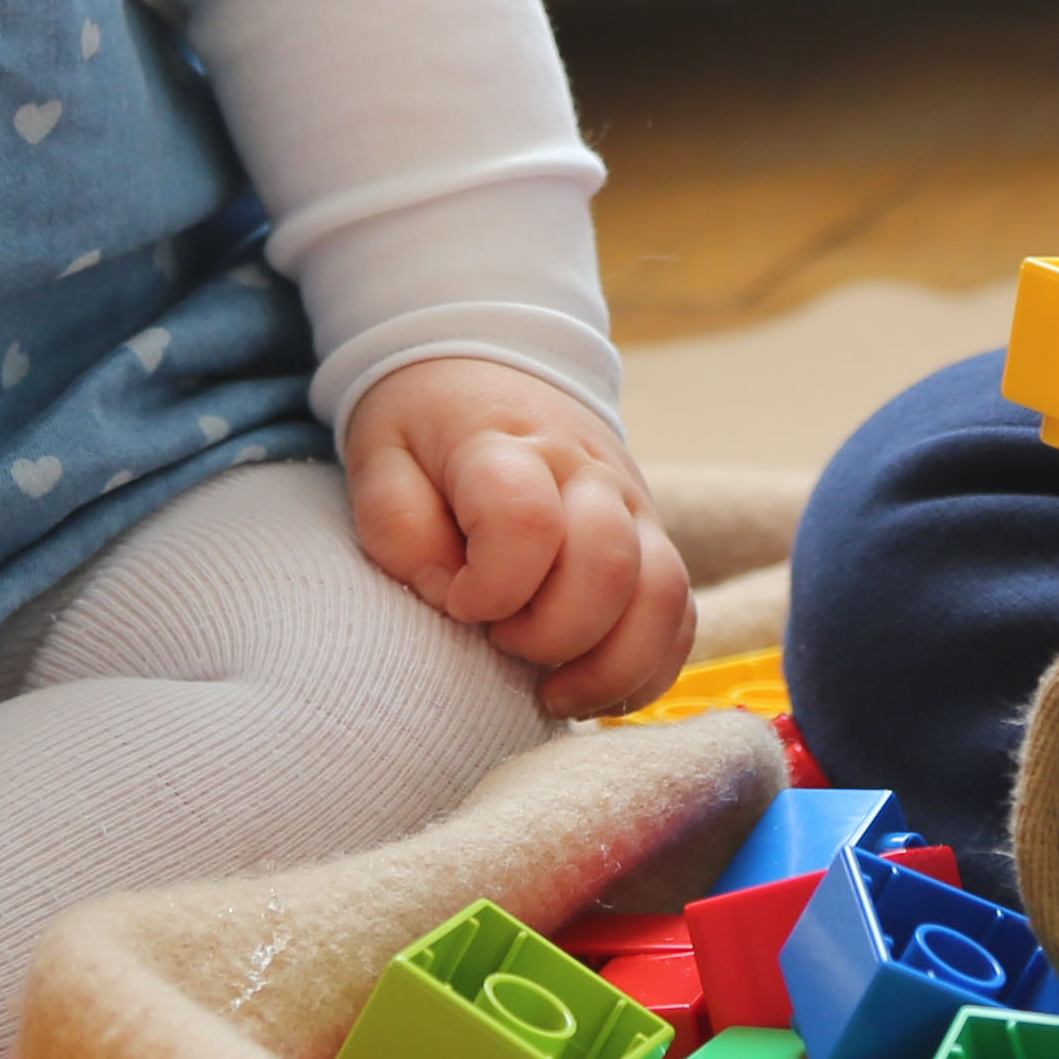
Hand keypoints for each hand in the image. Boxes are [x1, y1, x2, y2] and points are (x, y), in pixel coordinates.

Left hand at [341, 355, 692, 717]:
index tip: (458, 603)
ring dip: (610, 666)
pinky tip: (593, 688)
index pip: (525, 524)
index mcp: (508, 446)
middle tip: (500, 641)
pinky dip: (648, 668)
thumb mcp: (379, 456)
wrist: (488, 366)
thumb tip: (455, 597)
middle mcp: (587, 473)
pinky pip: (679, 615)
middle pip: (606, 567)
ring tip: (551, 691)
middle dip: (549, 635)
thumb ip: (399, 529)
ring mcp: (633, 506)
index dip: (488, 590)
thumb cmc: (426, 426)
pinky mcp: (652, 539)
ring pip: (661, 597)